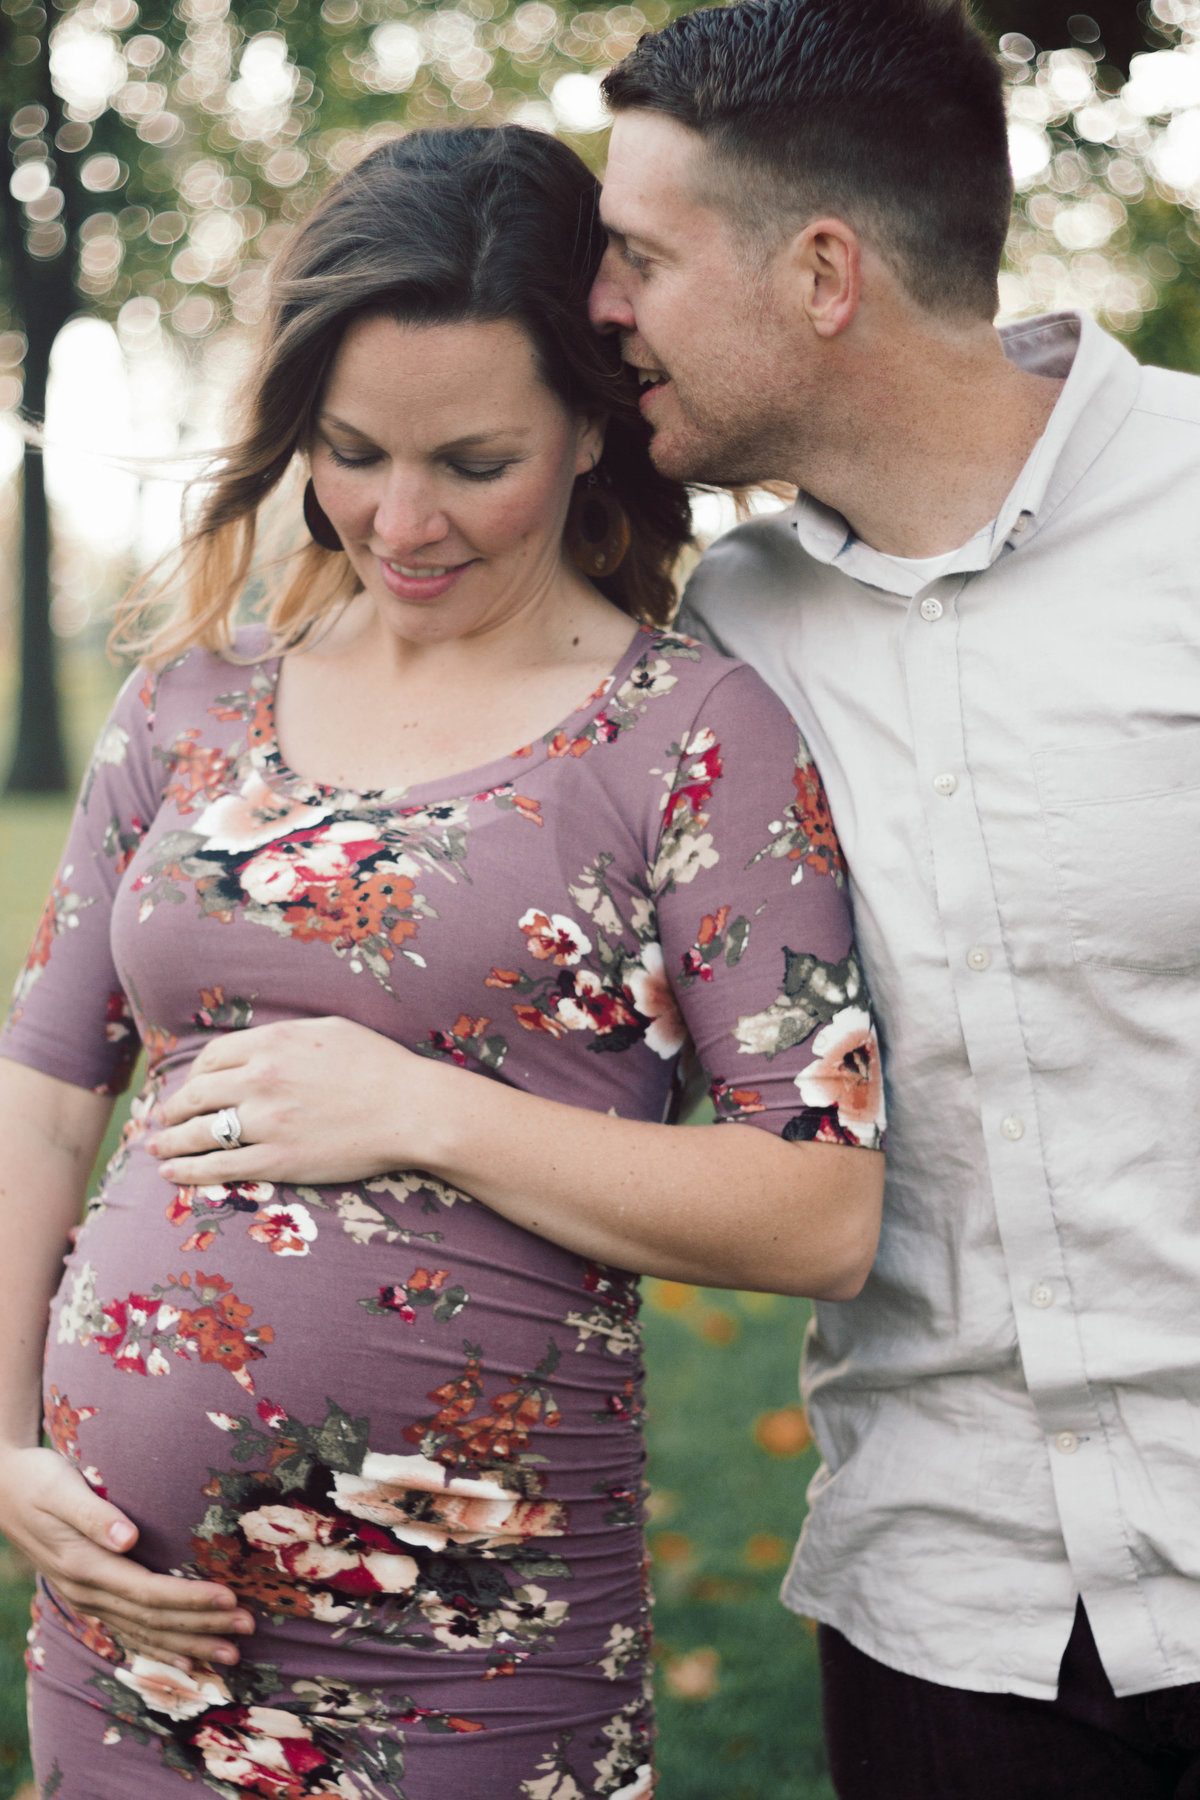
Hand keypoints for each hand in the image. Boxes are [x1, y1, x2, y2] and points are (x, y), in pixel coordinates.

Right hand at [0, 1445, 252, 1668]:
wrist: (2, 1490)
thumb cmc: (38, 1480)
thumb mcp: (61, 1488)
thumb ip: (94, 1513)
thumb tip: (129, 1538)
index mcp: (85, 1565)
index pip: (148, 1592)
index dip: (190, 1599)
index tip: (229, 1598)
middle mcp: (87, 1591)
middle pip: (153, 1619)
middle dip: (202, 1626)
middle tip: (248, 1626)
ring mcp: (87, 1598)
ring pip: (144, 1632)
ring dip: (189, 1644)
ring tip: (231, 1653)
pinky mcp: (90, 1595)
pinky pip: (130, 1631)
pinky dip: (161, 1648)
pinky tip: (188, 1662)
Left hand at [149, 1017, 437, 1186]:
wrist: (411, 1109)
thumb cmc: (379, 1065)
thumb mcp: (329, 1030)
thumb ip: (286, 1036)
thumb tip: (259, 1043)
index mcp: (272, 1044)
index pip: (212, 1058)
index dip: (194, 1074)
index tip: (189, 1086)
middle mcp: (260, 1080)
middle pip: (197, 1094)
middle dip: (173, 1109)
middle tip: (163, 1119)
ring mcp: (266, 1122)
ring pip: (200, 1132)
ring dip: (171, 1141)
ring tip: (156, 1148)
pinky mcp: (277, 1160)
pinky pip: (220, 1167)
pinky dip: (188, 1171)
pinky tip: (172, 1173)